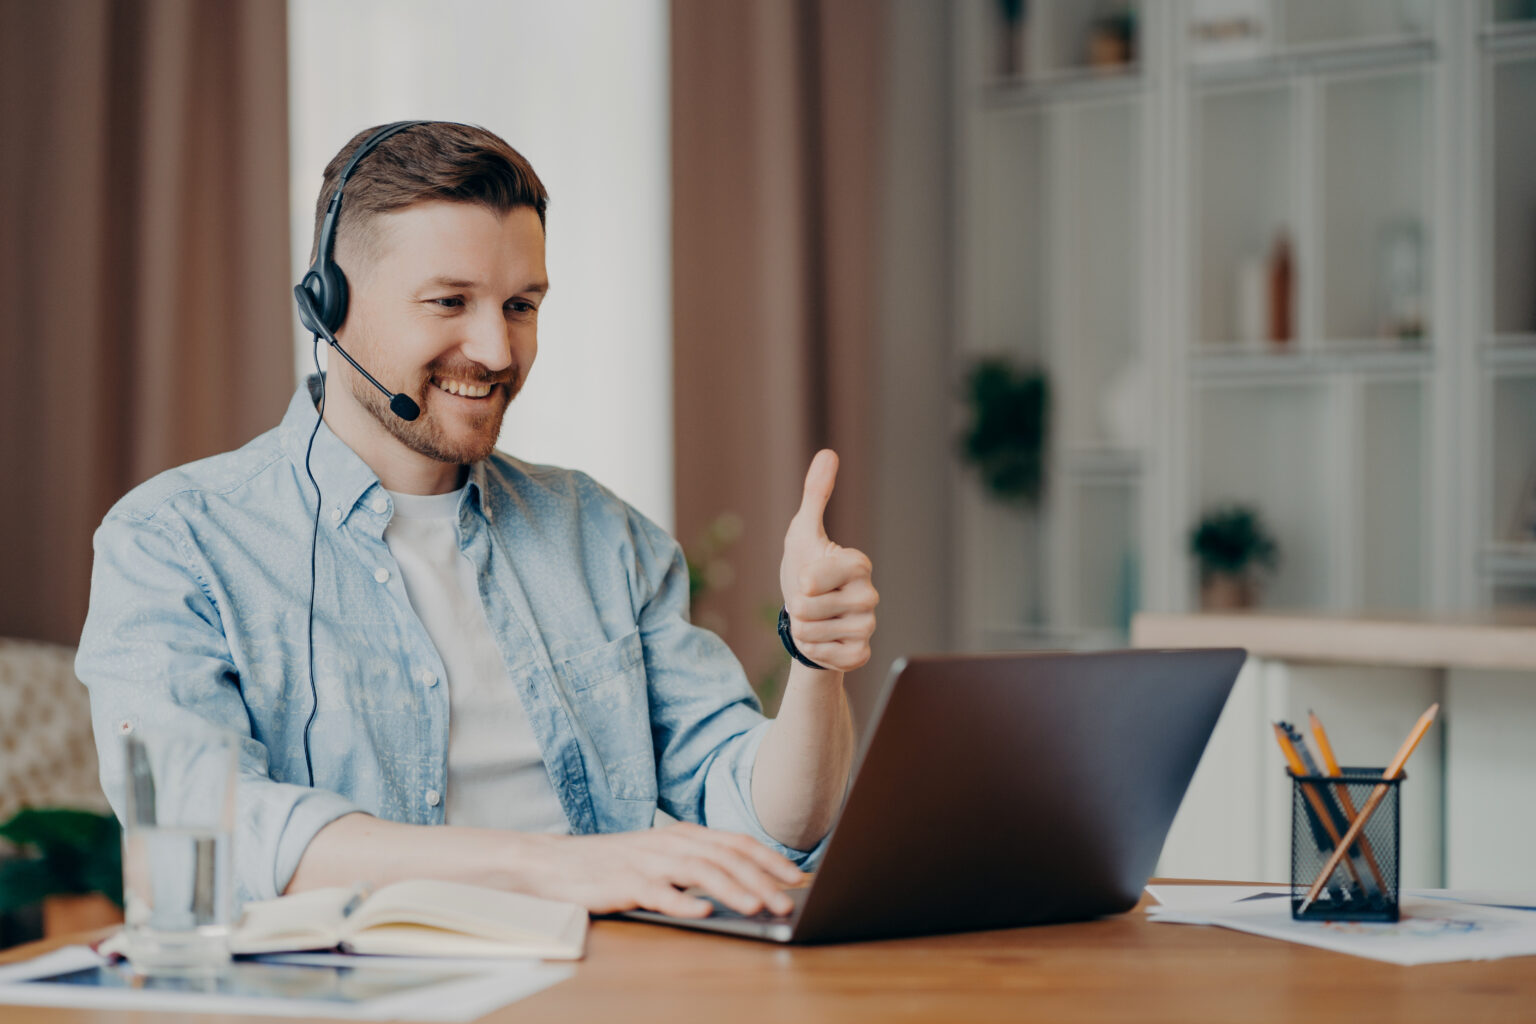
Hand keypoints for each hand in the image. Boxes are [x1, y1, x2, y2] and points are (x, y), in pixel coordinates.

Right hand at [522, 823, 803, 917]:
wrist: (557, 863)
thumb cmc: (616, 864)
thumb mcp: (664, 858)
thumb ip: (700, 865)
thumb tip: (747, 885)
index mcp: (685, 835)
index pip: (737, 842)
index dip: (769, 859)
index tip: (797, 877)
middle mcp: (671, 843)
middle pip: (725, 857)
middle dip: (761, 880)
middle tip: (788, 902)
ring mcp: (648, 860)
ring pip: (699, 871)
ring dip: (732, 889)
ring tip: (757, 907)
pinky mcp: (624, 882)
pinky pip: (658, 891)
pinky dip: (682, 901)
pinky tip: (703, 911)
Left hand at [779, 450, 877, 672]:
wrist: (807, 619)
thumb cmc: (804, 569)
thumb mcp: (802, 532)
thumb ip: (815, 493)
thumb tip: (828, 453)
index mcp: (858, 564)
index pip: (814, 578)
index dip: (801, 581)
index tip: (806, 578)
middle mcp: (870, 595)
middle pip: (807, 608)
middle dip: (796, 608)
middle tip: (808, 602)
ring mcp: (868, 627)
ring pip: (812, 634)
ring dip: (802, 630)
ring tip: (813, 620)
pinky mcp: (861, 654)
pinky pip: (826, 657)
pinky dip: (814, 650)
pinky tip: (824, 640)